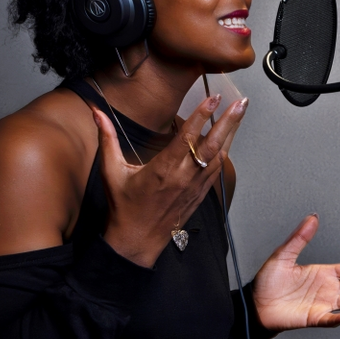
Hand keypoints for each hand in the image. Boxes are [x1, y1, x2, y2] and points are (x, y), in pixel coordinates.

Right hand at [95, 94, 247, 266]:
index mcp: (163, 169)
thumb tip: (97, 113)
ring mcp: (195, 186)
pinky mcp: (199, 195)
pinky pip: (216, 170)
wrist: (137, 241)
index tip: (213, 97)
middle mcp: (183, 176)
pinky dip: (224, 151)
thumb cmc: (124, 207)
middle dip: (229, 121)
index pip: (187, 137)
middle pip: (212, 144)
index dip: (202, 115)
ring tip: (240, 112)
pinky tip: (229, 139)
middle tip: (242, 101)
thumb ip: (107, 139)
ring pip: (219, 156)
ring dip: (231, 133)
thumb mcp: (111, 171)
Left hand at [253, 214, 339, 329]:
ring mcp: (322, 304)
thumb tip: (312, 218)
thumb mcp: (283, 254)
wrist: (254, 304)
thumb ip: (300, 237)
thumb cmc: (267, 283)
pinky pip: (329, 319)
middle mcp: (326, 289)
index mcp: (322, 273)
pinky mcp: (313, 318)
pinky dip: (338, 319)